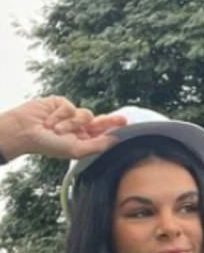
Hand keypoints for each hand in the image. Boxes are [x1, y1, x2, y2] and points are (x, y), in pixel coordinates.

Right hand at [0, 96, 126, 161]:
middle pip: (100, 122)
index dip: (114, 131)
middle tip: (124, 120)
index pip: (102, 135)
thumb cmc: (49, 145)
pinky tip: (49, 120)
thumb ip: (95, 145)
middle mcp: (79, 127)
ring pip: (84, 115)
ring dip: (70, 124)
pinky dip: (60, 115)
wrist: (26, 131)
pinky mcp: (62, 103)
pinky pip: (70, 107)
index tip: (127, 130)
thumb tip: (114, 141)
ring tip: (56, 130)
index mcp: (83, 140)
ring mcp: (71, 114)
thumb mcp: (75, 149)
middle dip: (112, 121)